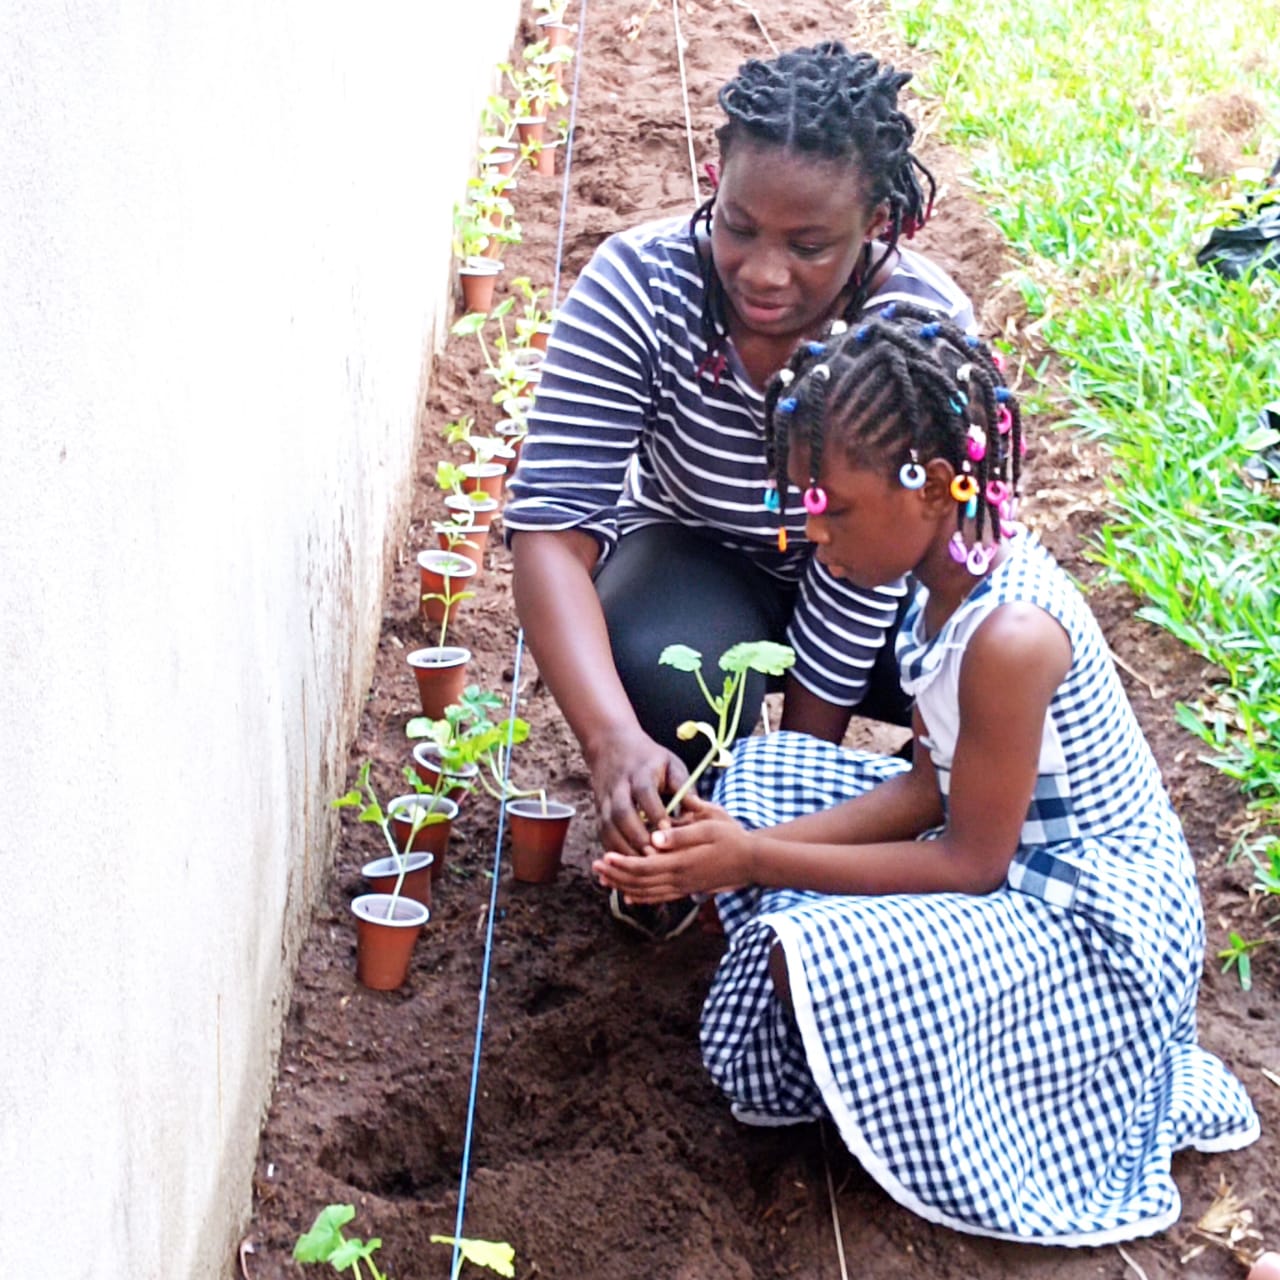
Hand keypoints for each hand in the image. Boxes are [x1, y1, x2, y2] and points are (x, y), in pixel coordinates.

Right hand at [585, 728, 689, 857]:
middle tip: (653, 856)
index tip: (668, 832)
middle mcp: (619, 787)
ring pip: (608, 826)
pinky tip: (625, 866)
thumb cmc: (651, 759)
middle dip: (636, 836)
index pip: (645, 793)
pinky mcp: (598, 811)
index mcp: (640, 773)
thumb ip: (684, 786)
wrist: (612, 745)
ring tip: (640, 866)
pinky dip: (612, 851)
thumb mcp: (672, 764)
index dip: (655, 813)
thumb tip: (698, 810)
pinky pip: (602, 834)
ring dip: (622, 847)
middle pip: (621, 813)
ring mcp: (604, 800)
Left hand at [592, 793, 751, 902]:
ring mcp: (683, 887)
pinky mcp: (687, 889)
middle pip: (640, 882)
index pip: (644, 866)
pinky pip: (659, 897)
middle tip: (595, 867)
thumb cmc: (731, 837)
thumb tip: (655, 838)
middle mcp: (680, 879)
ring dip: (623, 887)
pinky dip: (641, 898)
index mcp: (681, 862)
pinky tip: (629, 897)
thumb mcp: (709, 826)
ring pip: (646, 893)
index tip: (603, 856)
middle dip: (616, 875)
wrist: (752, 860)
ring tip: (604, 880)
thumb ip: (682, 833)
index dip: (622, 863)